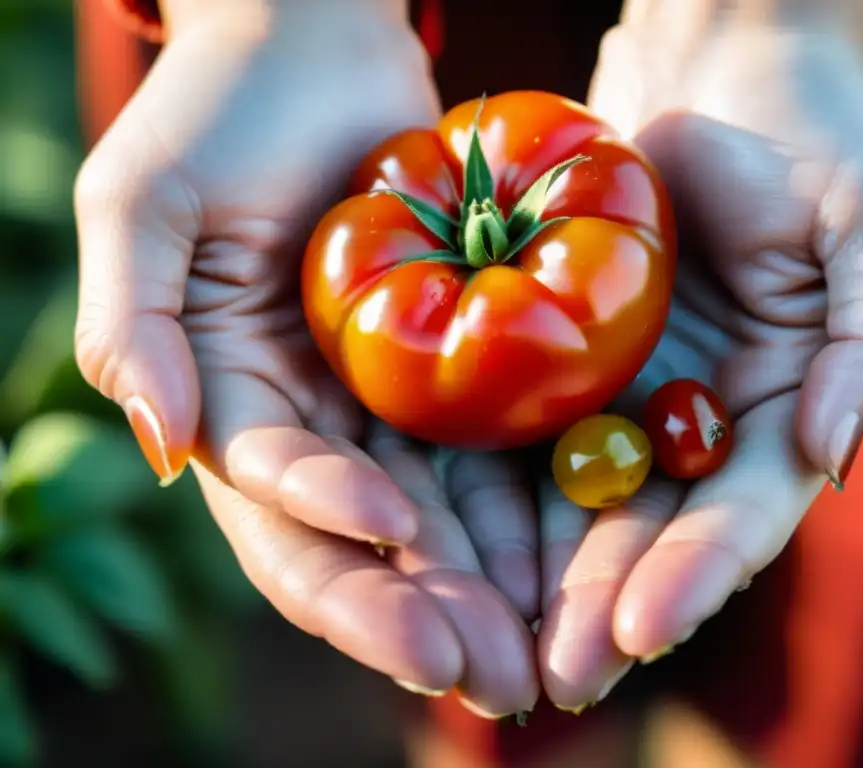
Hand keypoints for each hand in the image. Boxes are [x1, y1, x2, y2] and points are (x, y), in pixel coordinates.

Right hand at [73, 0, 537, 715]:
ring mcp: (375, 410)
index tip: (405, 543)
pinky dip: (517, 523)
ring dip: (477, 597)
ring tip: (538, 656)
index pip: (273, 500)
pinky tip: (563, 570)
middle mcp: (303, 426)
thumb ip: (133, 321)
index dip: (332, 535)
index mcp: (224, 402)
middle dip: (416, 616)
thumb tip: (158, 444)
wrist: (319, 48)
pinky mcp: (442, 378)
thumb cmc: (224, 108)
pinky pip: (481, 464)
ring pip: (428, 529)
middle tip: (492, 678)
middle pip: (355, 547)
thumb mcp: (150, 200)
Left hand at [536, 17, 862, 708]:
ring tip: (500, 644)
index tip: (645, 627)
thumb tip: (827, 454)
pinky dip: (493, 490)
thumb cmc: (813, 133)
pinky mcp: (558, 356)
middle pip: (652, 527)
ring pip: (579, 501)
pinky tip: (455, 546)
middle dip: (607, 603)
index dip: (698, 571)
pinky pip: (521, 430)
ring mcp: (625, 392)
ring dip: (543, 574)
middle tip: (557, 675)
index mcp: (783, 407)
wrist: (716, 67)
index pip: (743, 510)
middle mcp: (699, 418)